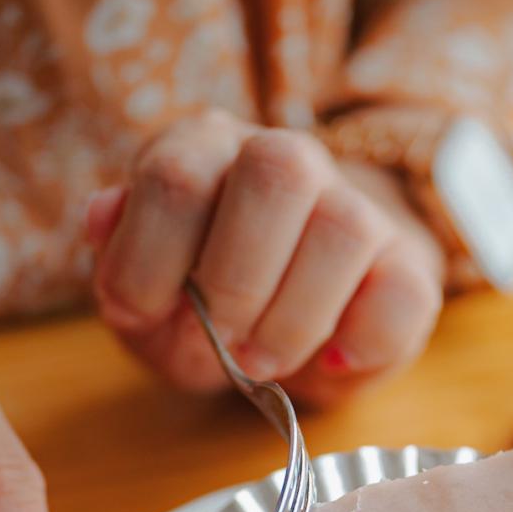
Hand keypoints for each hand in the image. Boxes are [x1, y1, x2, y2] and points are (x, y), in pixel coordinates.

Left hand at [85, 110, 444, 404]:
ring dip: (293, 319)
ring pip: (345, 227)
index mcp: (203, 148)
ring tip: (263, 362)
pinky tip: (328, 361)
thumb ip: (118, 261)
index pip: (176, 176)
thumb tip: (103, 218)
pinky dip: (361, 342)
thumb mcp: (143, 293)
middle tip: (221, 341)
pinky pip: (402, 294)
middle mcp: (284, 157)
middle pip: (277, 172)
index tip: (143, 313)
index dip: (152, 258)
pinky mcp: (409, 266)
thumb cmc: (203, 301)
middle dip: (237, 280)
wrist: (291, 318)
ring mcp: (356, 205)